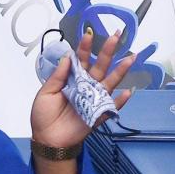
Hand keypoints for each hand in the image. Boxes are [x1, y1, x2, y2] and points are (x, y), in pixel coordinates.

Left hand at [30, 28, 132, 149]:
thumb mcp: (45, 93)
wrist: (48, 139)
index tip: (88, 34)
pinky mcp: (97, 114)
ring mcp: (93, 100)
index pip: (80, 60)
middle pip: (99, 66)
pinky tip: (129, 92)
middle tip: (116, 35)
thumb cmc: (44, 116)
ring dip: (120, 71)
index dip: (85, 47)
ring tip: (131, 57)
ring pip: (109, 82)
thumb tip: (67, 57)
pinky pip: (111, 107)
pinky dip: (120, 101)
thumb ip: (57, 76)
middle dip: (107, 51)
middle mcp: (85, 86)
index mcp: (72, 80)